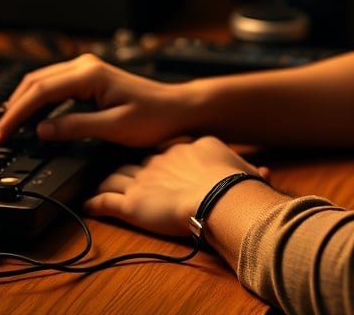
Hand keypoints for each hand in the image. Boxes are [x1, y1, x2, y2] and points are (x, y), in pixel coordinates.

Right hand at [0, 53, 186, 147]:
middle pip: (35, 82)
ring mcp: (87, 70)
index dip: (17, 114)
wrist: (176, 108)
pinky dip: (37, 101)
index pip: (40, 92)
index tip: (2, 134)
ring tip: (8, 128)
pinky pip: (54, 86)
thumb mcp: (114, 127)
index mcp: (89, 74)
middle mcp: (85, 66)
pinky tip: (31, 118)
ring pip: (42, 82)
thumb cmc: (152, 117)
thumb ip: (75, 127)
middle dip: (14, 108)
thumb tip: (42, 130)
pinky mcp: (90, 79)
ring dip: (23, 104)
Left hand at [85, 135, 271, 239]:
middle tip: (117, 168)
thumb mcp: (243, 169)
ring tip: (96, 183)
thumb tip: (266, 174)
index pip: (164, 150)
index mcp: (185, 148)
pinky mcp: (132, 204)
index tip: (154, 160)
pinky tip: (87, 204)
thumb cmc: (234, 184)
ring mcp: (143, 181)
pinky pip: (106, 202)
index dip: (156, 156)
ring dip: (105, 180)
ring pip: (114, 177)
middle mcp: (160, 160)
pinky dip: (94, 203)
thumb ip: (250, 170)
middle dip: (126, 164)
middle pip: (136, 159)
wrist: (220, 196)